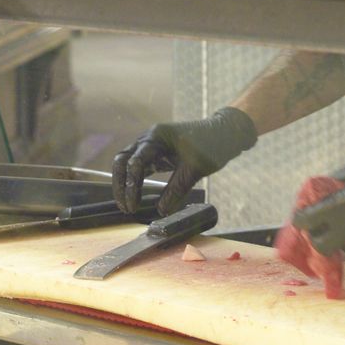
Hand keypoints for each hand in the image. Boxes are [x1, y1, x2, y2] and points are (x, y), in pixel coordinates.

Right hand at [111, 107, 257, 214]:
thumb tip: (161, 211)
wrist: (224, 133)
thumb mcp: (194, 170)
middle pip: (122, 160)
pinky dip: (134, 179)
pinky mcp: (156, 152)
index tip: (133, 206)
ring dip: (124, 182)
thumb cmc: (211, 145)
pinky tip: (135, 194)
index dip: (131, 187)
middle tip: (126, 207)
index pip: (134, 163)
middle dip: (120, 185)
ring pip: (127, 162)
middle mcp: (149, 138)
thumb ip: (176, 190)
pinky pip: (138, 165)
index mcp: (157, 137)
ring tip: (128, 205)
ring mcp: (151, 144)